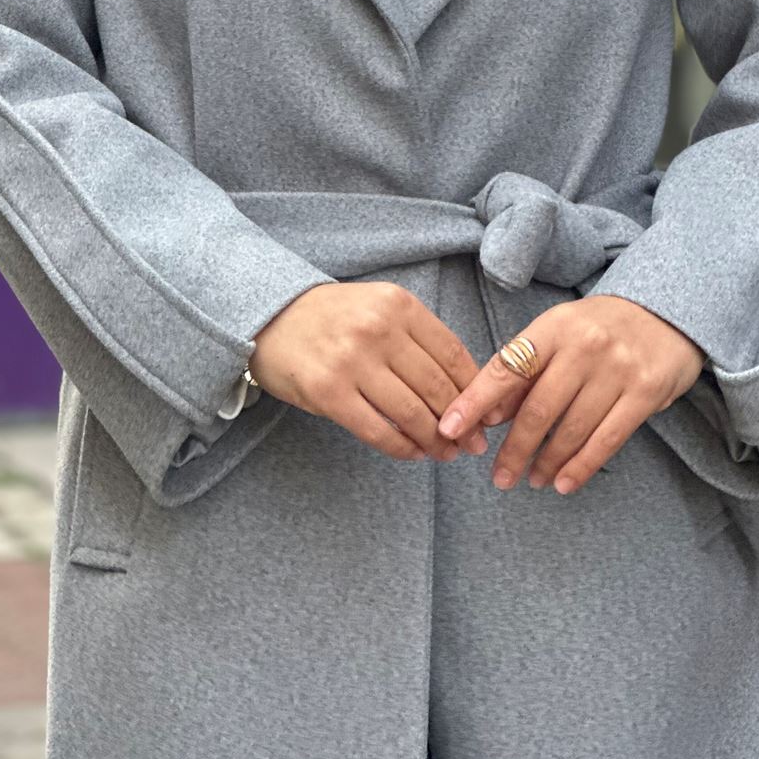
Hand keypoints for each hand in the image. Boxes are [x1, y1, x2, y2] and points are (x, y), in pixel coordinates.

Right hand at [250, 281, 489, 463]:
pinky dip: (402, 448)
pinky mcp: (329, 393)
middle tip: (472, 444)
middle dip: (462, 422)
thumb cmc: (334, 317)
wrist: (270, 316)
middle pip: (436, 386)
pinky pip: (377, 430)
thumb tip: (465, 388)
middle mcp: (378, 329)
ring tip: (445, 453)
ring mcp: (352, 361)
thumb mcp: (380, 309)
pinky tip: (412, 454)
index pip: (452, 353)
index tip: (487, 414)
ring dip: (435, 441)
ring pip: (411, 412)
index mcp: (398, 305)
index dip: (475, 390)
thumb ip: (417, 339)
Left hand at [436, 296, 705, 495]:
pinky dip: (581, 467)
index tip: (451, 428)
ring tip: (532, 480)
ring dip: (546, 463)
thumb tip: (487, 416)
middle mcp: (585, 346)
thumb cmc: (598, 329)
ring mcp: (617, 369)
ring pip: (571, 429)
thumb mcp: (558, 334)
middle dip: (514, 449)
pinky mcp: (646, 393)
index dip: (475, 401)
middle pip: (538, 409)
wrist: (665, 312)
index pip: (507, 368)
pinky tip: (564, 482)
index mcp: (554, 327)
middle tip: (499, 477)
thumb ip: (524, 370)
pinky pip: (607, 440)